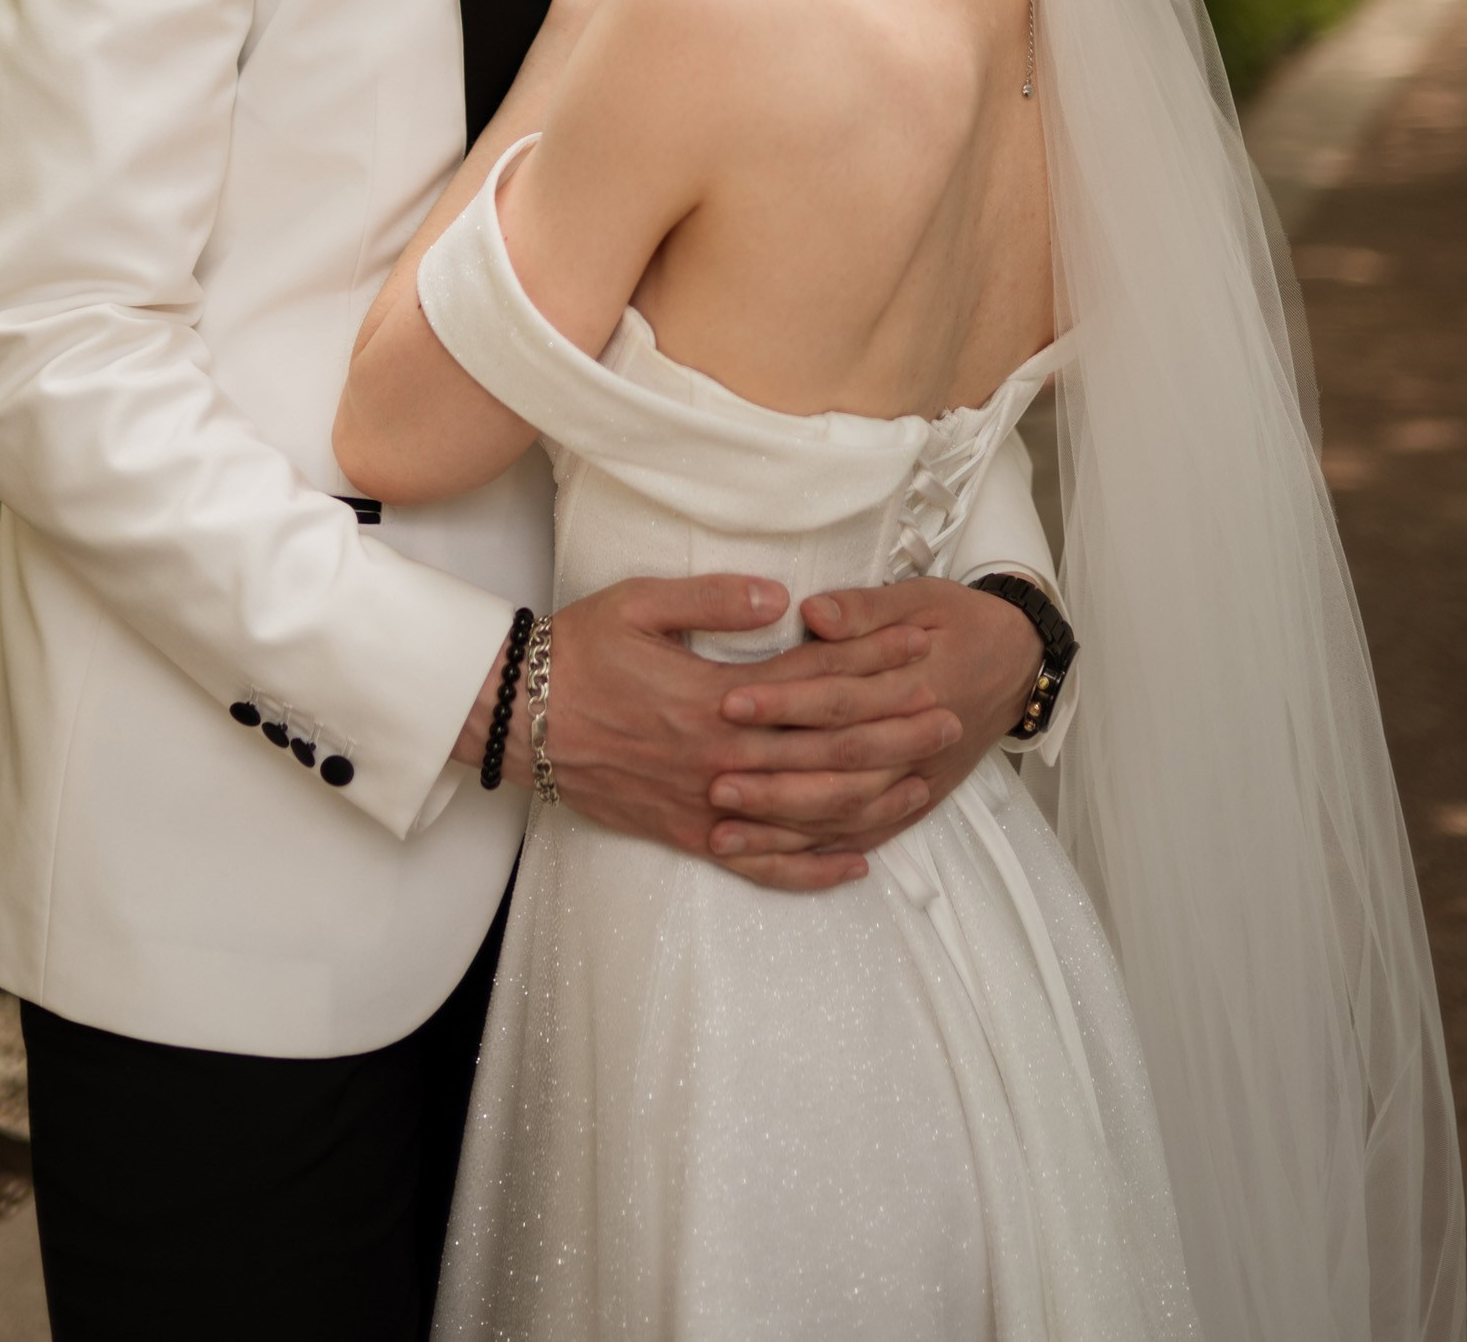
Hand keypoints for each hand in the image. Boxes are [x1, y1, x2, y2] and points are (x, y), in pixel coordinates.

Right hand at [455, 575, 954, 893]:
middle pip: (825, 751)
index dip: (872, 667)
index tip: (921, 651)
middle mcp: (720, 755)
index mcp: (715, 694)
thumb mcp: (640, 601)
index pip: (813, 683)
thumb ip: (713, 597)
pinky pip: (759, 863)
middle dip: (893, 734)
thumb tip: (782, 598)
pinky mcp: (687, 833)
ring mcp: (706, 803)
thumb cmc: (578, 651)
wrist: (517, 716)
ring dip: (869, 799)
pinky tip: (852, 863)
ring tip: (921, 783)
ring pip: (805, 812)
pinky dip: (810, 868)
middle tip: (950, 720)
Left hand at [701, 579, 1043, 883]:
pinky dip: (818, 856)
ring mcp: (915, 780)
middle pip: (836, 764)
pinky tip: (773, 859)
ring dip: (784, 826)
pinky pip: (861, 837)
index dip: (783, 700)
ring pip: (845, 812)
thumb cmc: (959, 624)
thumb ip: (865, 609)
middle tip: (712, 778)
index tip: (728, 702)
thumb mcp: (920, 597)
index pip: (839, 696)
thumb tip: (813, 613)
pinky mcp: (913, 804)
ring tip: (724, 831)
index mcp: (915, 682)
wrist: (1017, 664)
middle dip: (772, 774)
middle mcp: (915, 741)